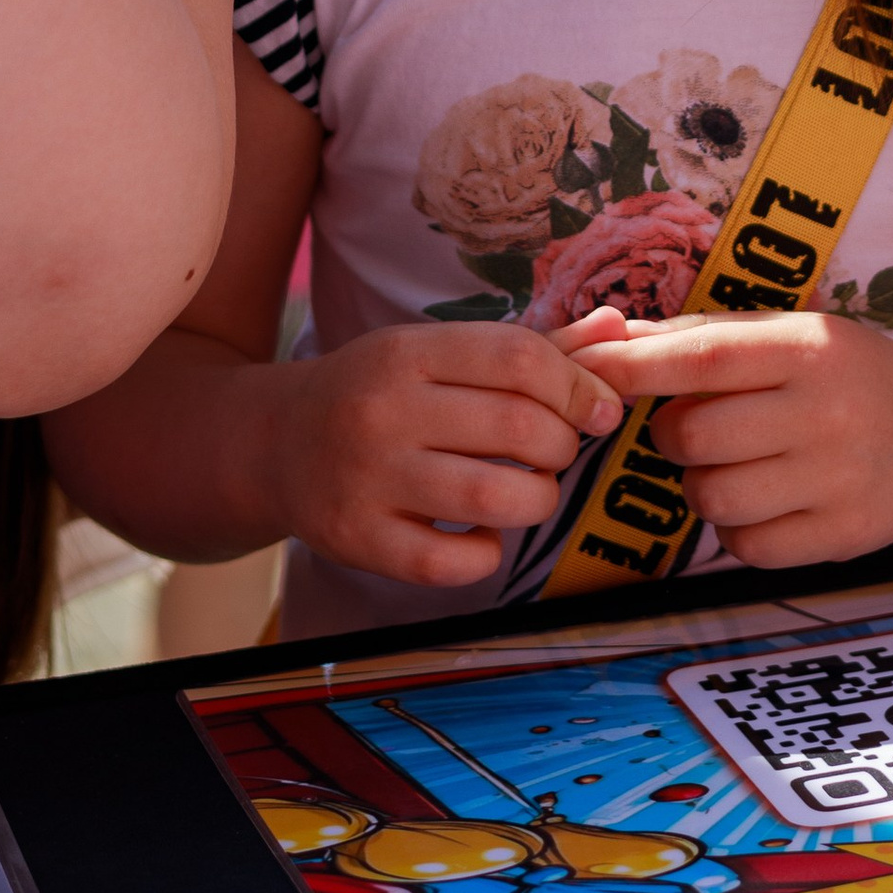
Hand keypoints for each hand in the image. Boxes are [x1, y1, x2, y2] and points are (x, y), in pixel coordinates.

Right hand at [271, 321, 623, 589]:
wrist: (274, 443)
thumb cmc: (378, 392)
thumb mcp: (438, 352)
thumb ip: (531, 346)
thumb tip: (618, 330)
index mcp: (408, 351)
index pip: (519, 358)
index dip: (577, 386)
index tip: (599, 408)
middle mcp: (384, 410)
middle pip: (518, 427)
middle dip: (562, 444)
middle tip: (556, 451)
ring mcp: (368, 479)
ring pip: (495, 497)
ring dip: (537, 498)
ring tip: (529, 490)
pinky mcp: (359, 540)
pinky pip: (452, 563)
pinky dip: (487, 552)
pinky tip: (480, 532)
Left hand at [572, 314, 892, 567]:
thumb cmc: (846, 375)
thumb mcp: (790, 334)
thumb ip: (703, 337)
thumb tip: (608, 338)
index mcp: (808, 348)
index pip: (702, 357)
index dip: (632, 367)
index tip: (581, 370)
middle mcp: (827, 412)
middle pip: (695, 436)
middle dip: (673, 435)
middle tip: (696, 428)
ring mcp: (839, 479)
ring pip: (712, 498)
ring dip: (702, 484)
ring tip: (736, 464)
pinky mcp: (844, 536)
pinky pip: (746, 546)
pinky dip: (737, 529)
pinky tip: (766, 501)